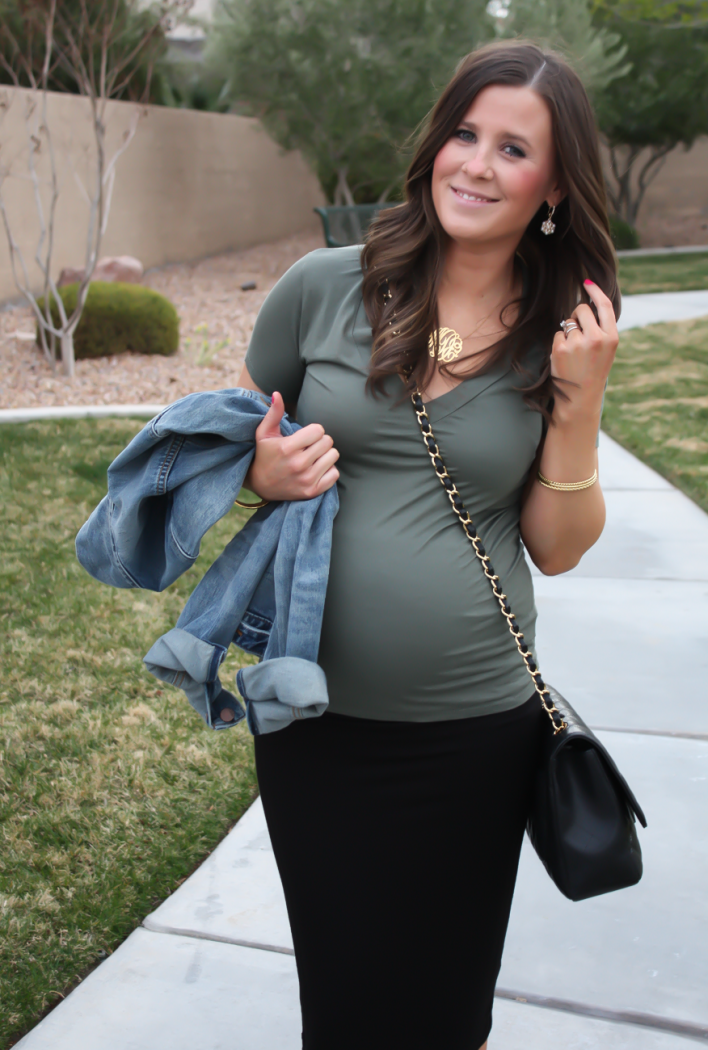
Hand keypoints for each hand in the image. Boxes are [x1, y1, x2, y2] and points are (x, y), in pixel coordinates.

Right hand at [245, 392, 339, 500]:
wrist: (261, 486)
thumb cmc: (264, 455)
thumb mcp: (264, 433)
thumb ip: (273, 413)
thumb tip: (277, 393)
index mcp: (287, 448)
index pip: (318, 430)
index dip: (313, 431)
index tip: (305, 437)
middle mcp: (298, 464)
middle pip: (328, 441)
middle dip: (320, 441)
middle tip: (309, 447)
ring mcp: (306, 479)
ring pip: (333, 456)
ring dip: (325, 455)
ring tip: (313, 457)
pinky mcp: (312, 491)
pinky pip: (335, 474)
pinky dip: (328, 470)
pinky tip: (317, 469)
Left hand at [550, 280, 617, 425]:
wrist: (580, 396)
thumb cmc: (593, 369)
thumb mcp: (606, 348)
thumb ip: (600, 328)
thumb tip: (586, 304)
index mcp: (611, 337)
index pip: (604, 305)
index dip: (595, 291)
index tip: (587, 282)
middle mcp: (596, 338)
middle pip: (582, 309)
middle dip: (578, 315)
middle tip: (579, 333)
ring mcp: (577, 343)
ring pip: (568, 322)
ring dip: (568, 332)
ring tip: (574, 351)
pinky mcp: (560, 348)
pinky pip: (557, 334)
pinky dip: (559, 342)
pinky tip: (565, 357)